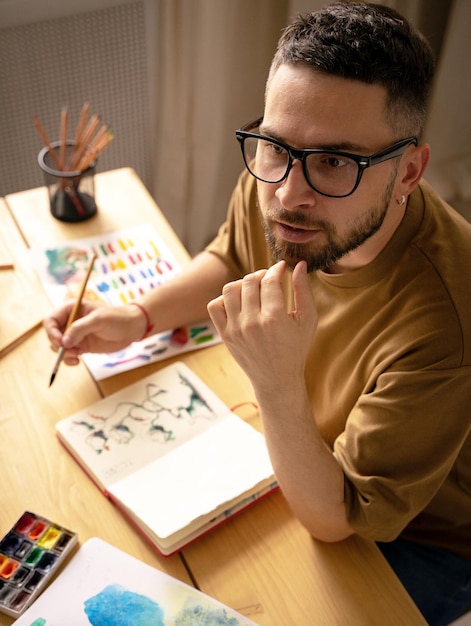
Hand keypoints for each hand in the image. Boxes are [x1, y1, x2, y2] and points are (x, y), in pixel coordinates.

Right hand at [44, 301, 146, 364]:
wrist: (133, 328)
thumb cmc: (117, 318)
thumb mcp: (98, 320)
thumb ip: (80, 329)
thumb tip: (64, 342)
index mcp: (71, 309)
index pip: (51, 320)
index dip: (51, 331)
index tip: (60, 341)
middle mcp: (71, 322)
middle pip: (52, 334)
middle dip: (57, 344)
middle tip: (69, 350)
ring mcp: (76, 335)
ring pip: (59, 346)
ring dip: (63, 353)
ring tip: (76, 356)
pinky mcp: (82, 346)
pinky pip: (68, 354)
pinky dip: (69, 359)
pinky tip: (77, 361)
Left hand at [208, 260, 317, 396]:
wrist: (276, 379)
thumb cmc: (296, 348)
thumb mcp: (308, 320)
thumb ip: (303, 290)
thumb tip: (298, 264)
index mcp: (274, 318)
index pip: (269, 280)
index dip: (276, 269)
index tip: (281, 267)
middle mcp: (252, 323)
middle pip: (249, 281)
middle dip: (261, 274)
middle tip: (269, 278)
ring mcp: (235, 329)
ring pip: (229, 289)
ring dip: (242, 283)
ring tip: (253, 288)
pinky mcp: (225, 335)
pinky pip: (215, 306)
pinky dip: (224, 298)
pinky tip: (239, 302)